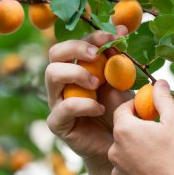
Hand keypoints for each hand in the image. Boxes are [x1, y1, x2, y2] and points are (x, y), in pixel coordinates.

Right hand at [45, 26, 132, 174]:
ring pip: (52, 74)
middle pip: (55, 52)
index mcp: (77, 68)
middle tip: (97, 55)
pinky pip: (64, 107)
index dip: (93, 36)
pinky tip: (100, 108)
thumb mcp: (120, 82)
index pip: (76, 44)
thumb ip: (117, 60)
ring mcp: (57, 101)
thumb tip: (121, 29)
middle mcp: (63, 82)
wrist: (116, 145)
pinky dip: (84, 104)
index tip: (114, 36)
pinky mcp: (57, 122)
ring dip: (77, 73)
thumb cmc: (118, 111)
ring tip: (97, 83)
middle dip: (76, 48)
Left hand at [108, 80, 173, 174]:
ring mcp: (117, 167)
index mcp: (124, 130)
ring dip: (137, 144)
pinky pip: (126, 164)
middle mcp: (115, 148)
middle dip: (139, 125)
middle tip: (158, 130)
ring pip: (125, 147)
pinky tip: (154, 164)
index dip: (136, 106)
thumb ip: (163, 99)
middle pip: (124, 128)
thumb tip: (159, 83)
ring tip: (158, 149)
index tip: (150, 110)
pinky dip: (136, 161)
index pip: (123, 109)